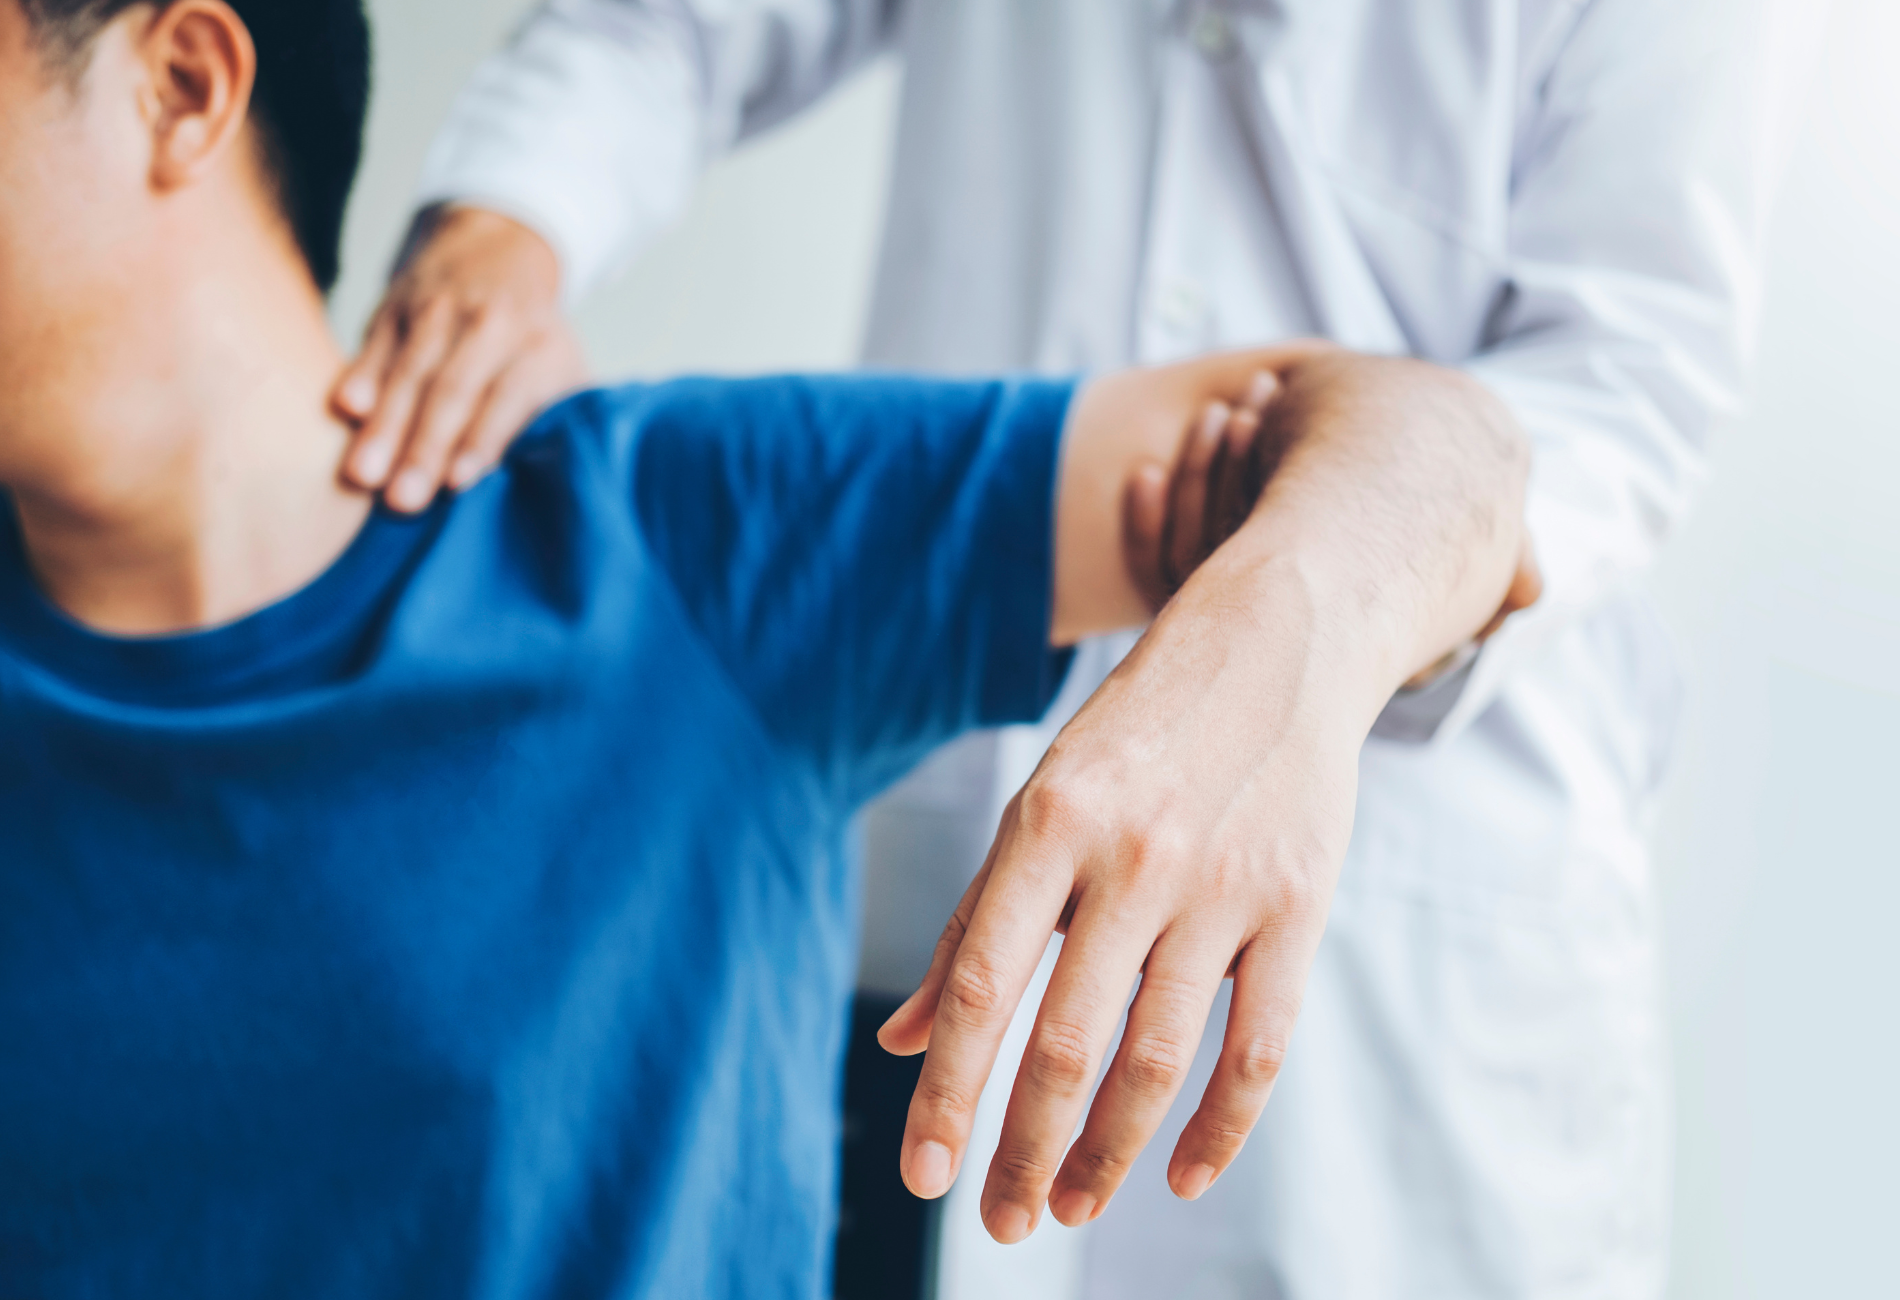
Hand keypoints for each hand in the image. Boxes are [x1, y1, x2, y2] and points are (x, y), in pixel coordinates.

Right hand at [333, 206, 588, 511]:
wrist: (500, 243)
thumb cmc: (534, 335)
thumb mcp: (563, 366)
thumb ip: (554, 415)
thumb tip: (547, 481)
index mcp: (538, 346)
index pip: (510, 395)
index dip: (484, 438)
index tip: (459, 482)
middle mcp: (490, 324)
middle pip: (454, 389)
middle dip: (425, 446)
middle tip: (402, 499)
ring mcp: (439, 311)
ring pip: (410, 371)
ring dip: (386, 425)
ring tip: (363, 475)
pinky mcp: (396, 305)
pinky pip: (376, 344)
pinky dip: (361, 375)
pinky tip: (345, 409)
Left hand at [878, 350, 1529, 1240]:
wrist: (1275, 643)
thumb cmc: (1135, 736)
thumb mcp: (1040, 805)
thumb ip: (975, 924)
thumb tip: (901, 1039)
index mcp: (1047, 824)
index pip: (980, 986)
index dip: (947, 1091)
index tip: (922, 1174)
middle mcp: (1130, 858)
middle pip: (1067, 1044)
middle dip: (1024, 1149)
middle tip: (999, 1221)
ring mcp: (1222, 885)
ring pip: (1156, 1059)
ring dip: (1108, 1153)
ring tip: (1068, 1206)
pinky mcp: (1297, 906)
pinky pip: (1259, 1046)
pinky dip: (1221, 1126)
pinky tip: (1181, 1176)